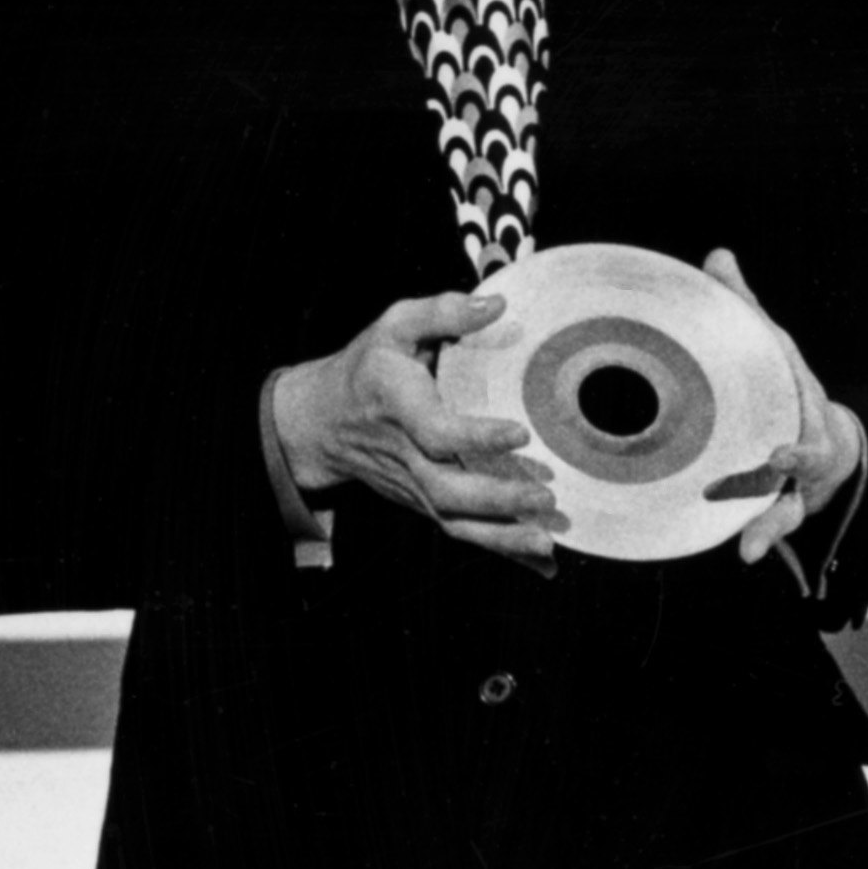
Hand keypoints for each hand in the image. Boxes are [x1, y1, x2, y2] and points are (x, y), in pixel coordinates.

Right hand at [271, 289, 564, 571]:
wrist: (321, 422)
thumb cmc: (366, 368)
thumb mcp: (393, 326)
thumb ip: (441, 312)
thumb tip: (496, 306)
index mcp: (398, 408)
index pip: (436, 433)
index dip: (475, 438)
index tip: (519, 432)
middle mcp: (404, 457)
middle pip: (447, 492)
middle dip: (496, 500)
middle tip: (544, 496)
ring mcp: (412, 488)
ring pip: (454, 522)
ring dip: (501, 537)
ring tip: (546, 543)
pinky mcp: (421, 504)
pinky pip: (460, 532)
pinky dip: (500, 551)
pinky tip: (542, 563)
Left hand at [696, 247, 865, 560]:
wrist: (836, 443)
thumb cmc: (791, 390)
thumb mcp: (774, 349)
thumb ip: (745, 307)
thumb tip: (716, 254)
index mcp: (803, 405)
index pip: (801, 406)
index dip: (794, 426)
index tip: (779, 443)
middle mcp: (805, 446)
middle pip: (799, 459)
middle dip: (791, 466)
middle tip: (776, 465)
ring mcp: (798, 483)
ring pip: (786, 507)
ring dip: (769, 525)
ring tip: (750, 551)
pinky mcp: (784, 507)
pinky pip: (773, 525)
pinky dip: (761, 539)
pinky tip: (748, 554)